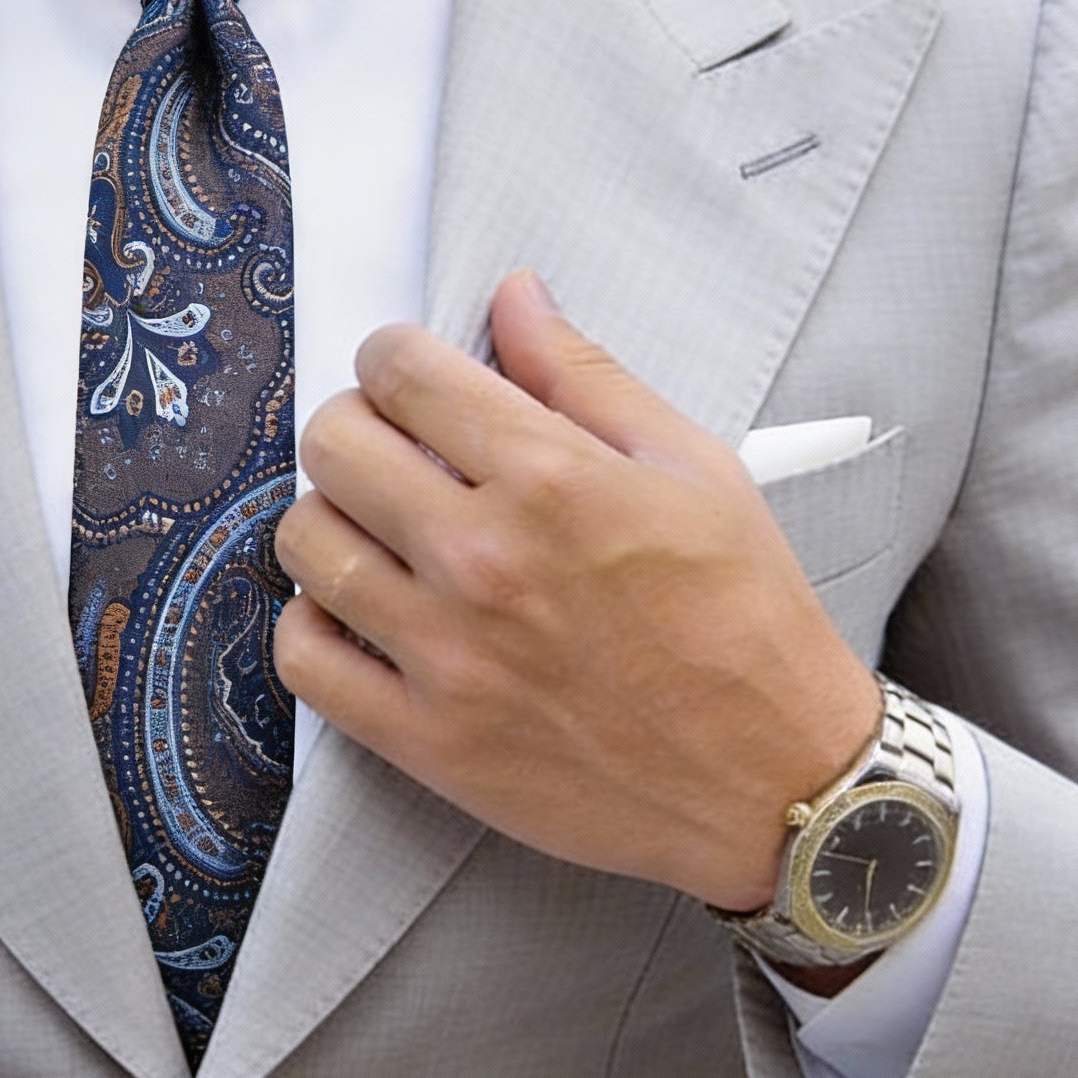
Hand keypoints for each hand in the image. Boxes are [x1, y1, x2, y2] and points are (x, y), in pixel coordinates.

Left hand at [274, 270, 880, 912]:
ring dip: (329, 521)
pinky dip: (312, 625)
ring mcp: (445, 654)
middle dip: (354, 427)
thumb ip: (587, 377)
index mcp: (550, 478)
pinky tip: (357, 613)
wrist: (774, 781)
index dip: (393, 358)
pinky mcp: (424, 738)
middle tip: (390, 450)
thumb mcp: (694, 470)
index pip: (402, 372)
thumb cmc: (745, 622)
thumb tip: (513, 297)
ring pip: (305, 544)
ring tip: (375, 533)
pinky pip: (303, 658)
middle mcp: (483, 559)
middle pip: (333, 446)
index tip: (408, 377)